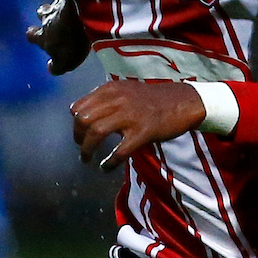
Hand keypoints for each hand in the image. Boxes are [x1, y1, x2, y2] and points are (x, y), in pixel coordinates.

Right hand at [27, 0, 89, 74]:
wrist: (84, 17)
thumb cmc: (73, 43)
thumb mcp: (66, 62)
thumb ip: (57, 66)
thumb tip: (50, 68)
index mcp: (43, 36)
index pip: (31, 35)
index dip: (33, 34)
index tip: (34, 33)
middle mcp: (46, 18)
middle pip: (40, 14)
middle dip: (43, 15)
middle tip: (49, 17)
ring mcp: (58, 3)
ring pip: (52, 1)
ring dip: (55, 3)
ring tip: (62, 4)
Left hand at [71, 78, 204, 168]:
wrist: (183, 102)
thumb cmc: (153, 99)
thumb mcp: (125, 91)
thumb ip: (106, 99)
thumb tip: (82, 114)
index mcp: (110, 90)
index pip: (79, 106)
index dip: (74, 123)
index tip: (79, 132)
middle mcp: (117, 100)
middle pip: (83, 120)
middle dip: (78, 137)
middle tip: (81, 147)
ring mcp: (130, 116)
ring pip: (96, 133)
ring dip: (87, 150)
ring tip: (87, 159)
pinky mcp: (142, 132)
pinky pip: (119, 151)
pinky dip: (109, 162)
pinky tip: (106, 168)